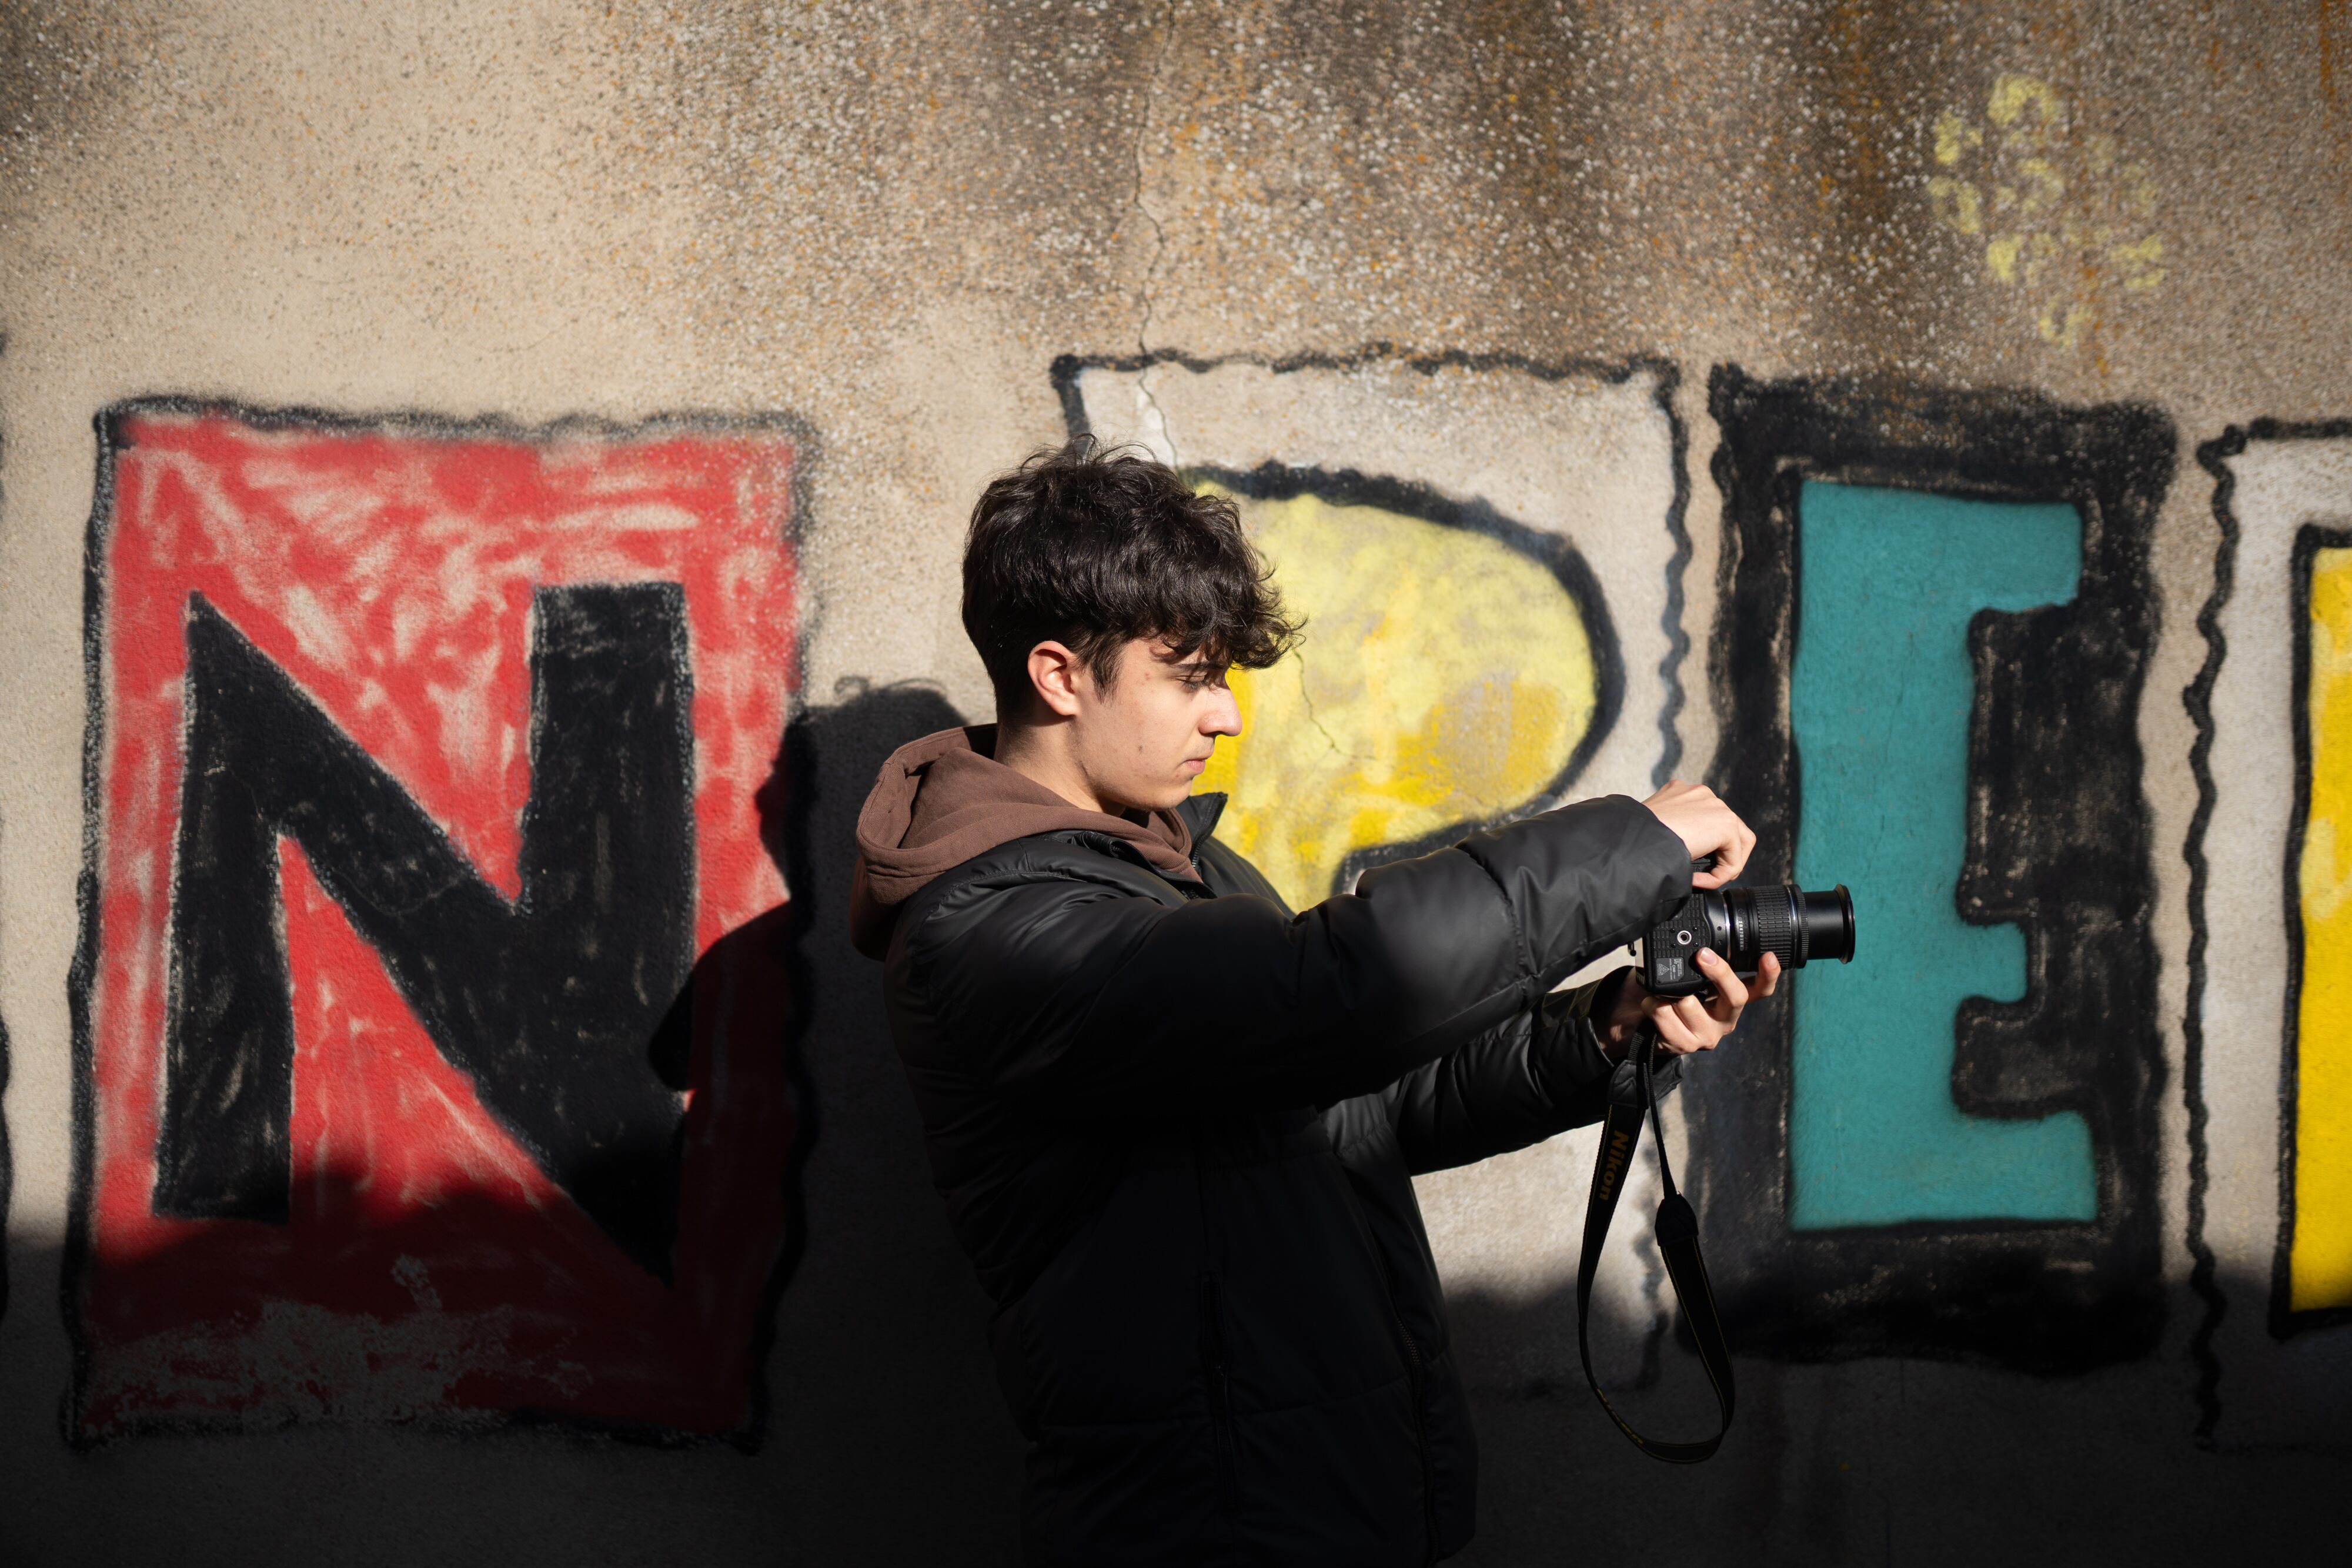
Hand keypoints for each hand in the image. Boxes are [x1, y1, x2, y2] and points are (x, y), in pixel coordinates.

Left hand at [1598, 950, 1780, 1056]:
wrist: (1636, 1023)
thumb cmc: (1665, 993)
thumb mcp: (1686, 975)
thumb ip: (1697, 961)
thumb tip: (1696, 930)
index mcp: (1731, 999)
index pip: (1759, 990)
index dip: (1769, 975)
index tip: (1768, 956)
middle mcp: (1725, 1019)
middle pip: (1736, 997)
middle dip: (1719, 973)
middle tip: (1702, 954)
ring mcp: (1706, 1035)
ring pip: (1691, 1004)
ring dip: (1669, 992)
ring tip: (1660, 991)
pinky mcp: (1685, 1046)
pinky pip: (1667, 1018)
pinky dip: (1653, 1006)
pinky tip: (1650, 1004)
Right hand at [1640, 780, 1754, 888]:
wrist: (1632, 840)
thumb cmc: (1634, 839)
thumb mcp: (1655, 830)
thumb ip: (1673, 831)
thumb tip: (1684, 850)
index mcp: (1682, 793)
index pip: (1708, 819)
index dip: (1704, 847)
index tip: (1686, 863)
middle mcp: (1702, 795)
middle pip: (1730, 828)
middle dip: (1720, 856)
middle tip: (1704, 875)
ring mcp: (1715, 805)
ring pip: (1739, 842)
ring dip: (1723, 866)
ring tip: (1704, 880)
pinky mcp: (1724, 822)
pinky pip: (1734, 857)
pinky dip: (1719, 875)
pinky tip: (1697, 879)